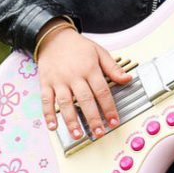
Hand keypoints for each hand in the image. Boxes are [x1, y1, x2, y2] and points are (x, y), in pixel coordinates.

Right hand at [36, 20, 131, 140]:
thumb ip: (113, 68)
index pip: (102, 91)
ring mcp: (59, 80)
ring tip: (78, 135)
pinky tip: (53, 126)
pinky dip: (49, 114)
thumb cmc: (78, 47)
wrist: (54, 37)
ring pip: (65, 103)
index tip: (114, 121)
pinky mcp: (45, 83)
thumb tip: (128, 79)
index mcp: (90, 68)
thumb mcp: (99, 52)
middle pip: (85, 100)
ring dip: (71, 121)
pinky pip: (46, 100)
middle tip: (99, 133)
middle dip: (93, 118)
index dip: (109, 107)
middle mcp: (74, 76)